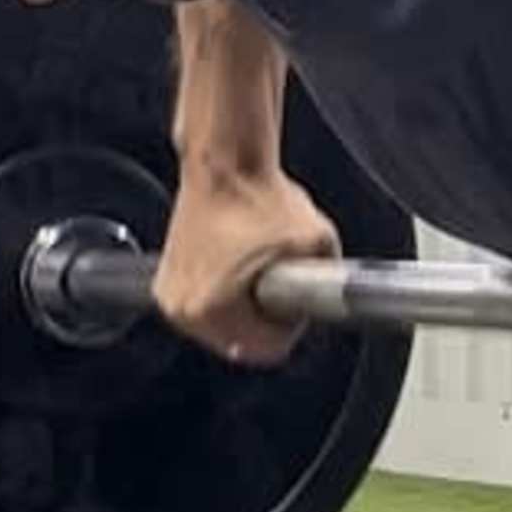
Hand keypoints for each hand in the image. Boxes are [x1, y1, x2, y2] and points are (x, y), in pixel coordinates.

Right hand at [154, 159, 342, 367]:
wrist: (225, 162)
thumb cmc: (257, 196)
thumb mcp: (318, 242)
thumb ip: (335, 281)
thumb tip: (346, 298)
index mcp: (210, 310)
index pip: (267, 349)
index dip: (293, 325)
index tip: (296, 298)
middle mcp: (182, 309)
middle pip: (242, 344)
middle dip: (266, 319)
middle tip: (279, 282)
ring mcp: (170, 296)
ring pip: (224, 328)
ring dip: (246, 309)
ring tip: (257, 270)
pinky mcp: (166, 280)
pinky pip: (206, 307)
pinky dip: (225, 295)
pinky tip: (238, 266)